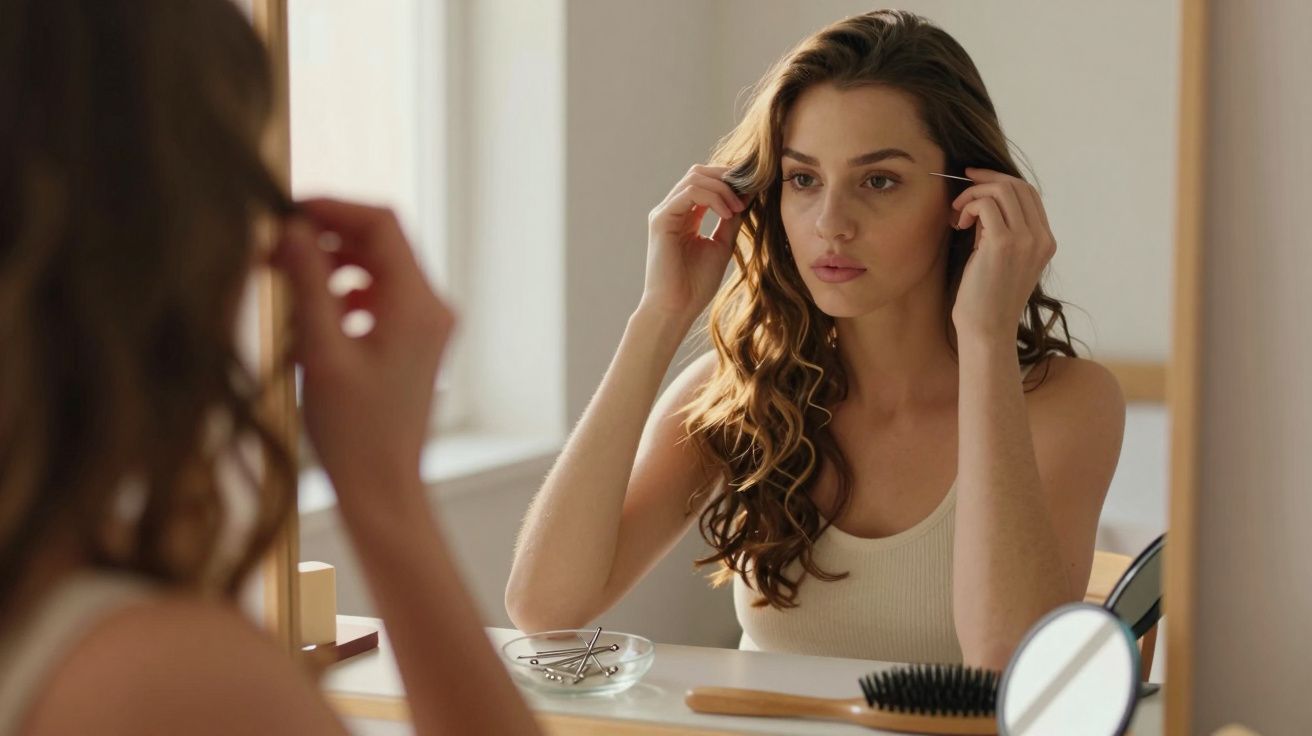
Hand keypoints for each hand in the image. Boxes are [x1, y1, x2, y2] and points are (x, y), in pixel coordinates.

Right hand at [271, 198, 452, 496]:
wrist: (383, 487)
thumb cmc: (352, 432)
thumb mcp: (321, 352)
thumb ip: (308, 284)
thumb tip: (290, 228)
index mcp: (418, 304)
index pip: (381, 223)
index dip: (332, 207)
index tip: (285, 211)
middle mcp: (433, 307)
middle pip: (381, 241)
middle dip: (327, 236)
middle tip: (274, 246)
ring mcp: (428, 324)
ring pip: (378, 267)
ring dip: (332, 265)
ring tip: (285, 280)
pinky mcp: (415, 340)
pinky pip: (380, 295)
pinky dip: (345, 293)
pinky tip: (313, 315)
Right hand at [641, 164, 747, 321]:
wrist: (676, 309)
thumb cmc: (696, 285)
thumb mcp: (722, 244)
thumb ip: (731, 218)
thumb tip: (748, 194)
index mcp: (685, 215)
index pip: (706, 181)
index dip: (731, 180)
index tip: (755, 190)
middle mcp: (672, 209)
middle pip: (699, 172)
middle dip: (727, 177)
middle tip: (749, 193)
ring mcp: (665, 212)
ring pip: (695, 177)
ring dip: (723, 188)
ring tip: (739, 208)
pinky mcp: (661, 220)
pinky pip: (689, 193)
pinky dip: (713, 197)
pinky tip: (727, 214)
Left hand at [949, 168, 1056, 343]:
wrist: (987, 330)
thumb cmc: (987, 299)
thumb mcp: (1002, 259)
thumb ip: (1001, 230)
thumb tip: (984, 201)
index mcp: (1045, 241)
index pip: (1028, 193)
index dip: (1000, 180)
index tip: (975, 180)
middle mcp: (1041, 238)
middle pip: (1017, 185)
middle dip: (985, 180)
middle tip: (961, 190)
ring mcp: (1025, 240)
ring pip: (1002, 190)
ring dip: (973, 194)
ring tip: (957, 214)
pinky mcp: (1003, 244)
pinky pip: (986, 204)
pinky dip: (968, 206)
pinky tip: (958, 224)